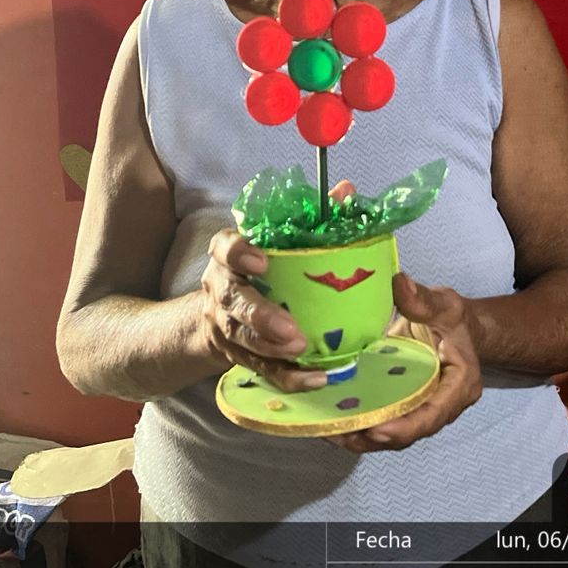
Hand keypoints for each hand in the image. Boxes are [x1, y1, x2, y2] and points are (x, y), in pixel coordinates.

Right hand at [201, 181, 355, 393]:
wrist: (220, 316)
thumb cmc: (265, 269)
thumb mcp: (279, 240)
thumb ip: (313, 216)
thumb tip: (347, 189)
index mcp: (229, 255)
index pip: (224, 247)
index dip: (238, 253)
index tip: (262, 259)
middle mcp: (220, 287)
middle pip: (231, 299)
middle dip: (258, 315)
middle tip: (290, 329)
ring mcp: (223, 323)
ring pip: (240, 338)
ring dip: (270, 348)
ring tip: (301, 351)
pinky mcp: (235, 354)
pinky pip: (259, 368)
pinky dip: (285, 376)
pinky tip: (314, 379)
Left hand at [331, 273, 482, 453]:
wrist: (458, 330)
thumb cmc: (454, 320)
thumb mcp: (445, 306)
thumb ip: (424, 300)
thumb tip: (399, 283)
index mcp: (458, 387)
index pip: (432, 415)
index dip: (404, 427)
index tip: (375, 430)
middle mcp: (442, 407)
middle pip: (409, 432)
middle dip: (375, 437)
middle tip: (341, 433)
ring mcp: (423, 410)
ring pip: (393, 432)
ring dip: (363, 436)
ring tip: (330, 431)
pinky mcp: (406, 406)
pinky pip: (385, 421)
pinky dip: (361, 424)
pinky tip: (333, 419)